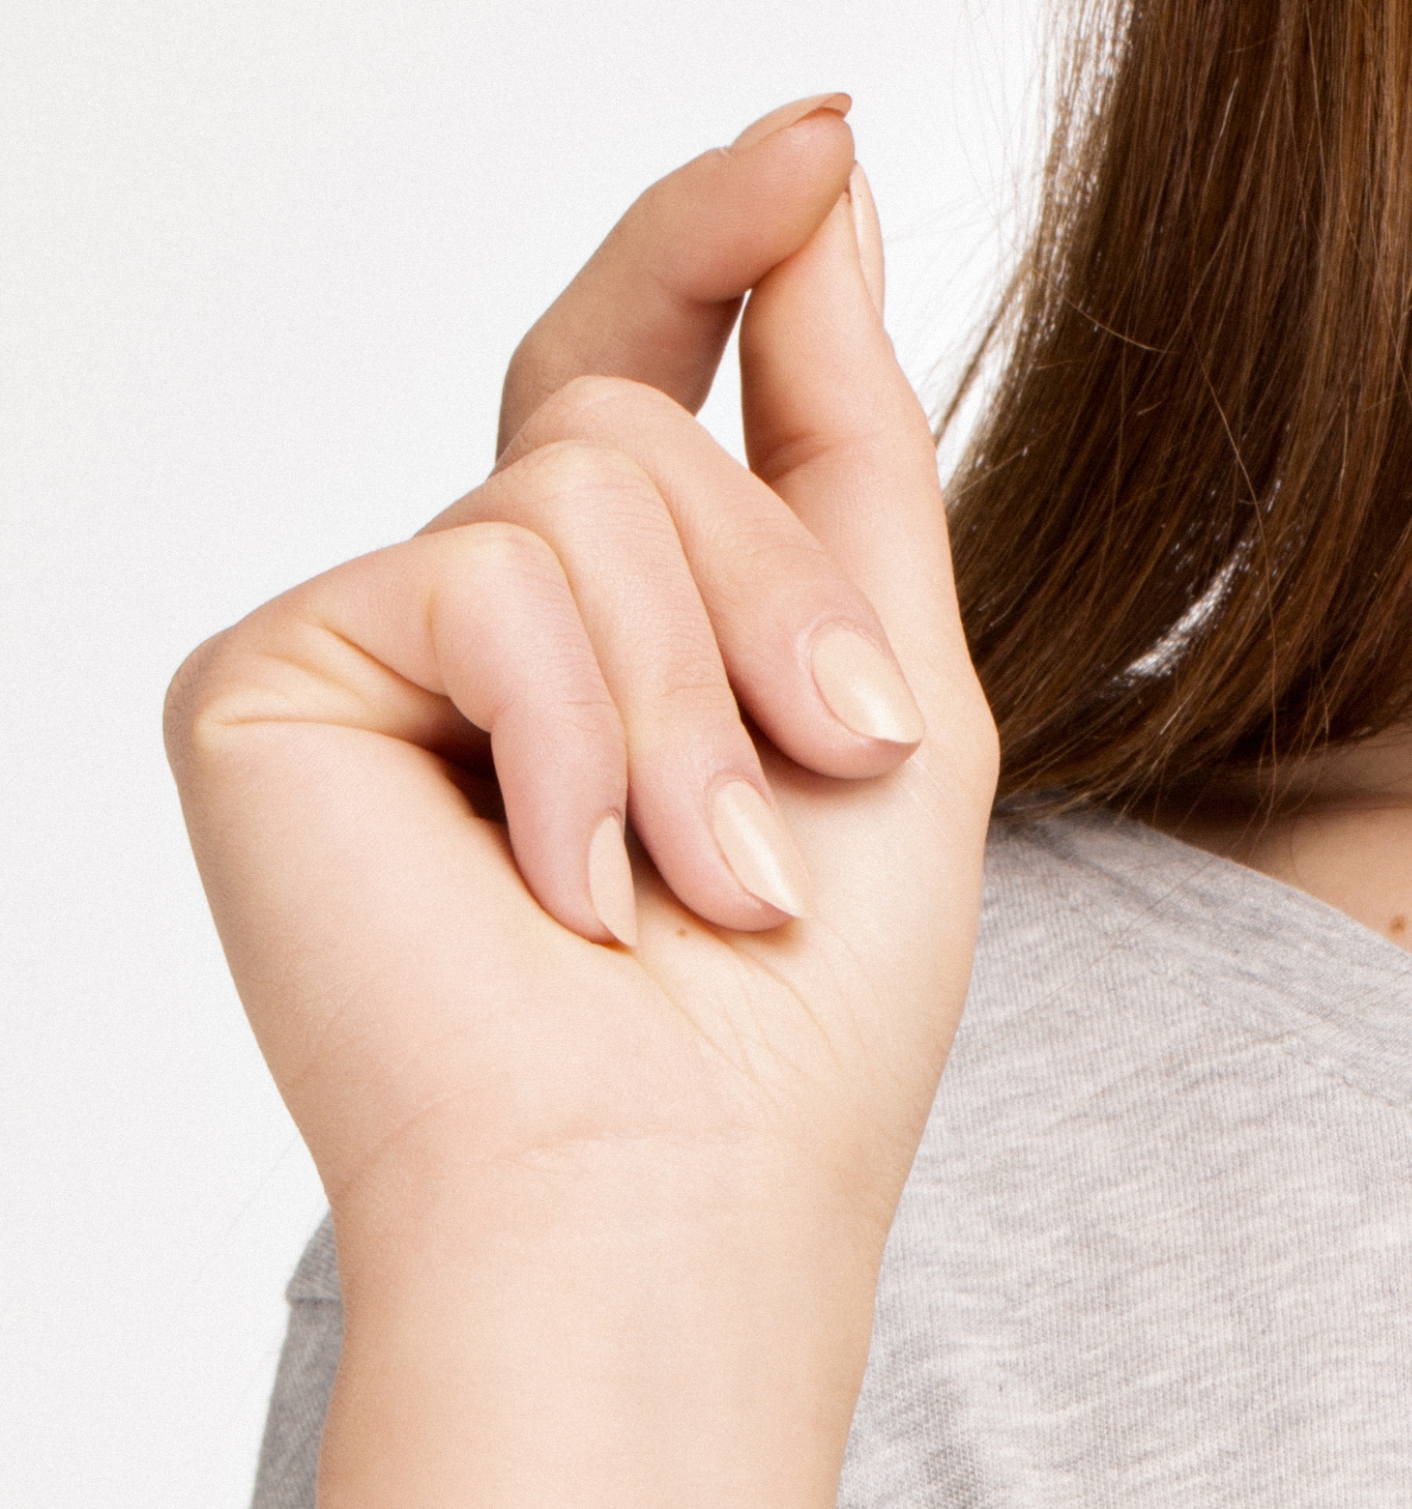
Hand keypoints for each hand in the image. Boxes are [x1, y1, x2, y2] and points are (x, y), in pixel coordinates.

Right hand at [167, 106, 996, 1288]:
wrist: (672, 1200)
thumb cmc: (799, 1018)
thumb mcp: (885, 693)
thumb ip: (840, 435)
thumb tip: (816, 164)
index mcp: (610, 646)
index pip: (634, 383)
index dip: (714, 251)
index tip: (814, 147)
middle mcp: (475, 636)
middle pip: (635, 435)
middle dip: (777, 609)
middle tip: (818, 790)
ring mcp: (367, 657)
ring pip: (571, 488)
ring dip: (693, 703)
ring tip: (700, 891)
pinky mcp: (268, 683)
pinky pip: (475, 571)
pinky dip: (572, 737)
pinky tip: (561, 894)